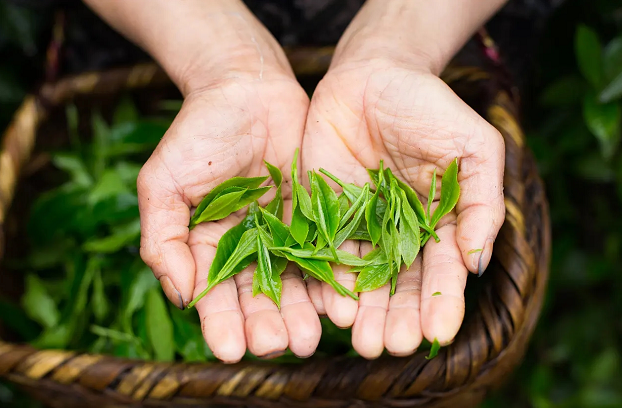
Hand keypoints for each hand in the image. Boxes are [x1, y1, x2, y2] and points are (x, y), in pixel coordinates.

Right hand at [137, 72, 320, 361]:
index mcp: (208, 246)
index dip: (221, 324)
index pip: (214, 296)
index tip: (230, 349)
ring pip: (294, 284)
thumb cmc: (197, 132)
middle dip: (266, 326)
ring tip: (308, 338)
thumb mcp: (164, 182)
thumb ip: (163, 237)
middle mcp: (249, 248)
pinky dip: (330, 278)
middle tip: (278, 346)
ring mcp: (286, 234)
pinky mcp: (318, 217)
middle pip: (258, 298)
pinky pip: (326, 253)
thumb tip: (182, 294)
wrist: (247, 89)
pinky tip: (336, 303)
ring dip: (299, 314)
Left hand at [302, 57, 504, 357]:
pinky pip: (325, 253)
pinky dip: (328, 281)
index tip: (438, 332)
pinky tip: (330, 308)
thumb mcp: (473, 147)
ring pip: (363, 278)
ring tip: (363, 341)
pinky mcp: (324, 214)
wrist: (372, 75)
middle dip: (399, 318)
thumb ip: (482, 201)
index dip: (442, 303)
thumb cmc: (429, 107)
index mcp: (439, 223)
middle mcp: (399, 233)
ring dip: (364, 312)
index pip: (442, 272)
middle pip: (401, 285)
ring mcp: (361, 226)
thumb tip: (479, 260)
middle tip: (394, 346)